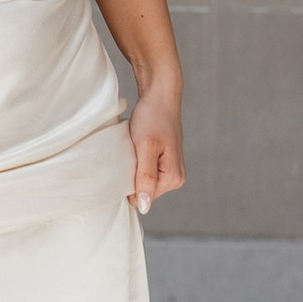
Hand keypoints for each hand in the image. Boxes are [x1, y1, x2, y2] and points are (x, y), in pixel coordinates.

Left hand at [128, 80, 185, 216]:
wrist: (160, 94)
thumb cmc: (153, 117)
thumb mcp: (145, 147)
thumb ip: (145, 178)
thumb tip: (144, 207)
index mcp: (173, 178)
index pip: (142, 197)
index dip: (129, 182)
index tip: (126, 162)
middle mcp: (176, 178)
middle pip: (143, 190)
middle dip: (132, 174)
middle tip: (131, 151)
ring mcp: (171, 170)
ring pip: (142, 180)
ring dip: (134, 167)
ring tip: (135, 147)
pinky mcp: (165, 161)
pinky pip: (145, 170)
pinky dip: (137, 161)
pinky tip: (138, 146)